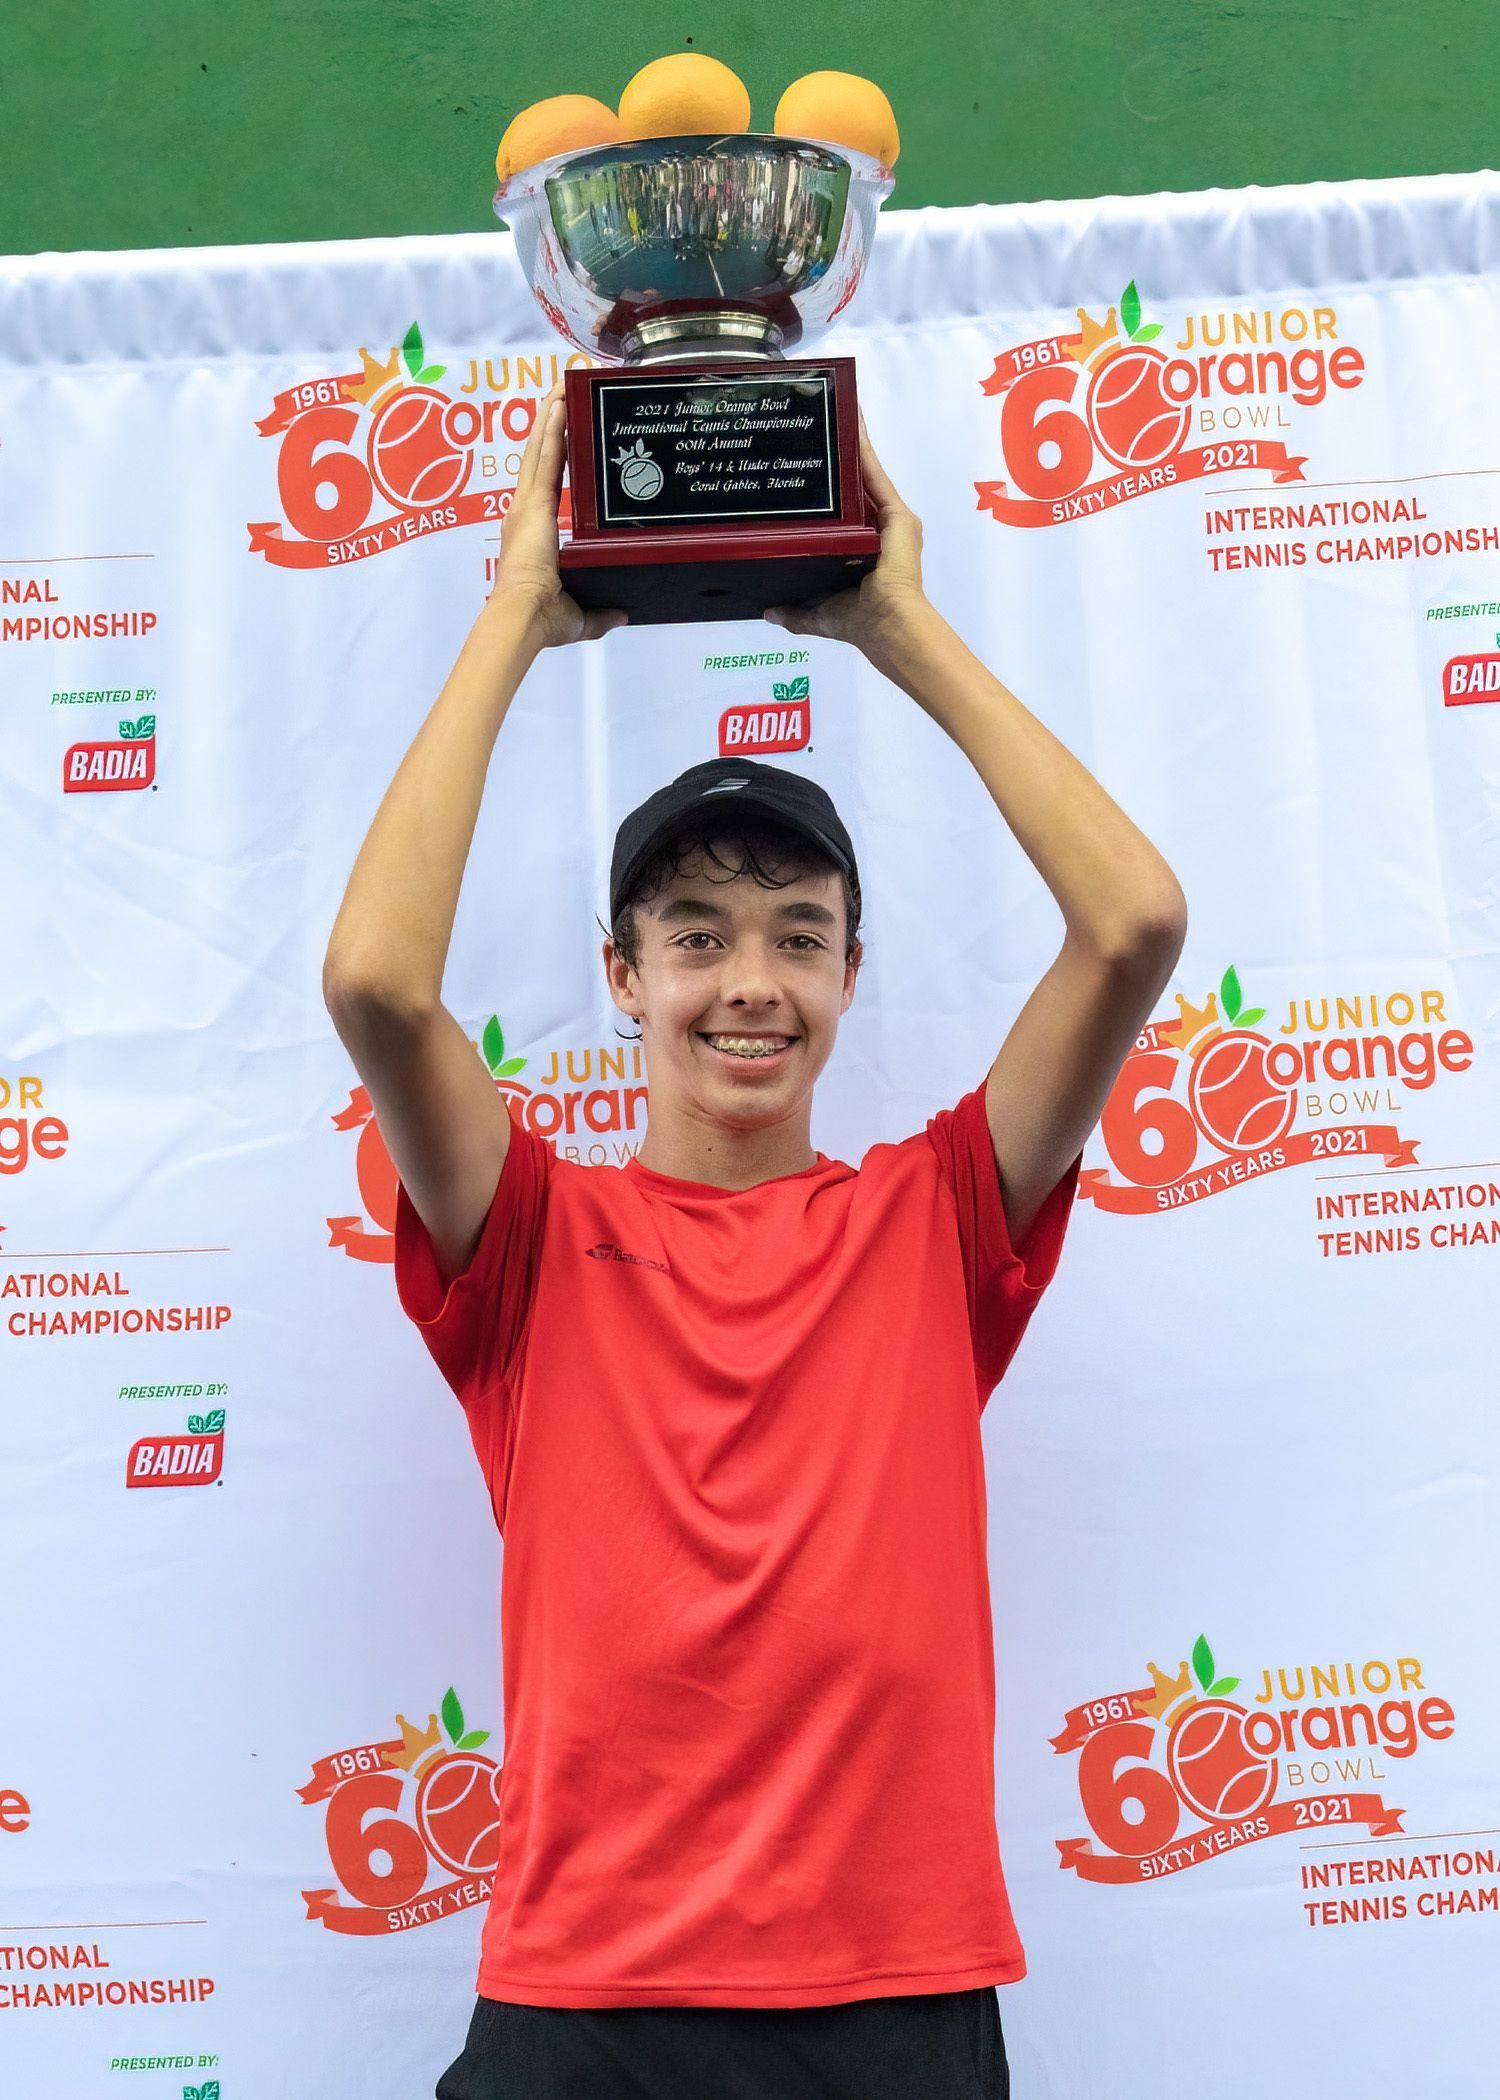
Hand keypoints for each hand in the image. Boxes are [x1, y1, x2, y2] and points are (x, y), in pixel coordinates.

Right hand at [488, 382, 627, 647]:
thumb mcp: (579, 615)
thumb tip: (621, 616)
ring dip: (549, 417)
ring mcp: (525, 505)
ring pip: (538, 450)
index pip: (543, 484)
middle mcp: (523, 513)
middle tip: (559, 394)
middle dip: (548, 424)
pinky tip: (558, 405)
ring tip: (560, 387)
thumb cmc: (543, 620)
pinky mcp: (532, 503)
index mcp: (531, 534)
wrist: (523, 617)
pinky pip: (544, 458)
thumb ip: (600, 614)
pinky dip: (550, 430)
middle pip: (537, 457)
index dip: (551, 456)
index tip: (560, 431)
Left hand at [763, 416, 928, 660]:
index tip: (812, 471)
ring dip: (854, 445)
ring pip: (866, 475)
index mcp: (863, 553)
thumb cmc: (857, 621)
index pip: (844, 516)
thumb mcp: (817, 615)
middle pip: (855, 488)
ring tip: (839, 410)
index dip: (830, 494)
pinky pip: (875, 473)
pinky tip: (854, 422)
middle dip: (840, 461)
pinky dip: (865, 447)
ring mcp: (890, 520)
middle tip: (820, 429)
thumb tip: (768, 612)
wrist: (885, 622)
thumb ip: (794, 613)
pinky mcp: (897, 513)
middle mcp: (879, 532)